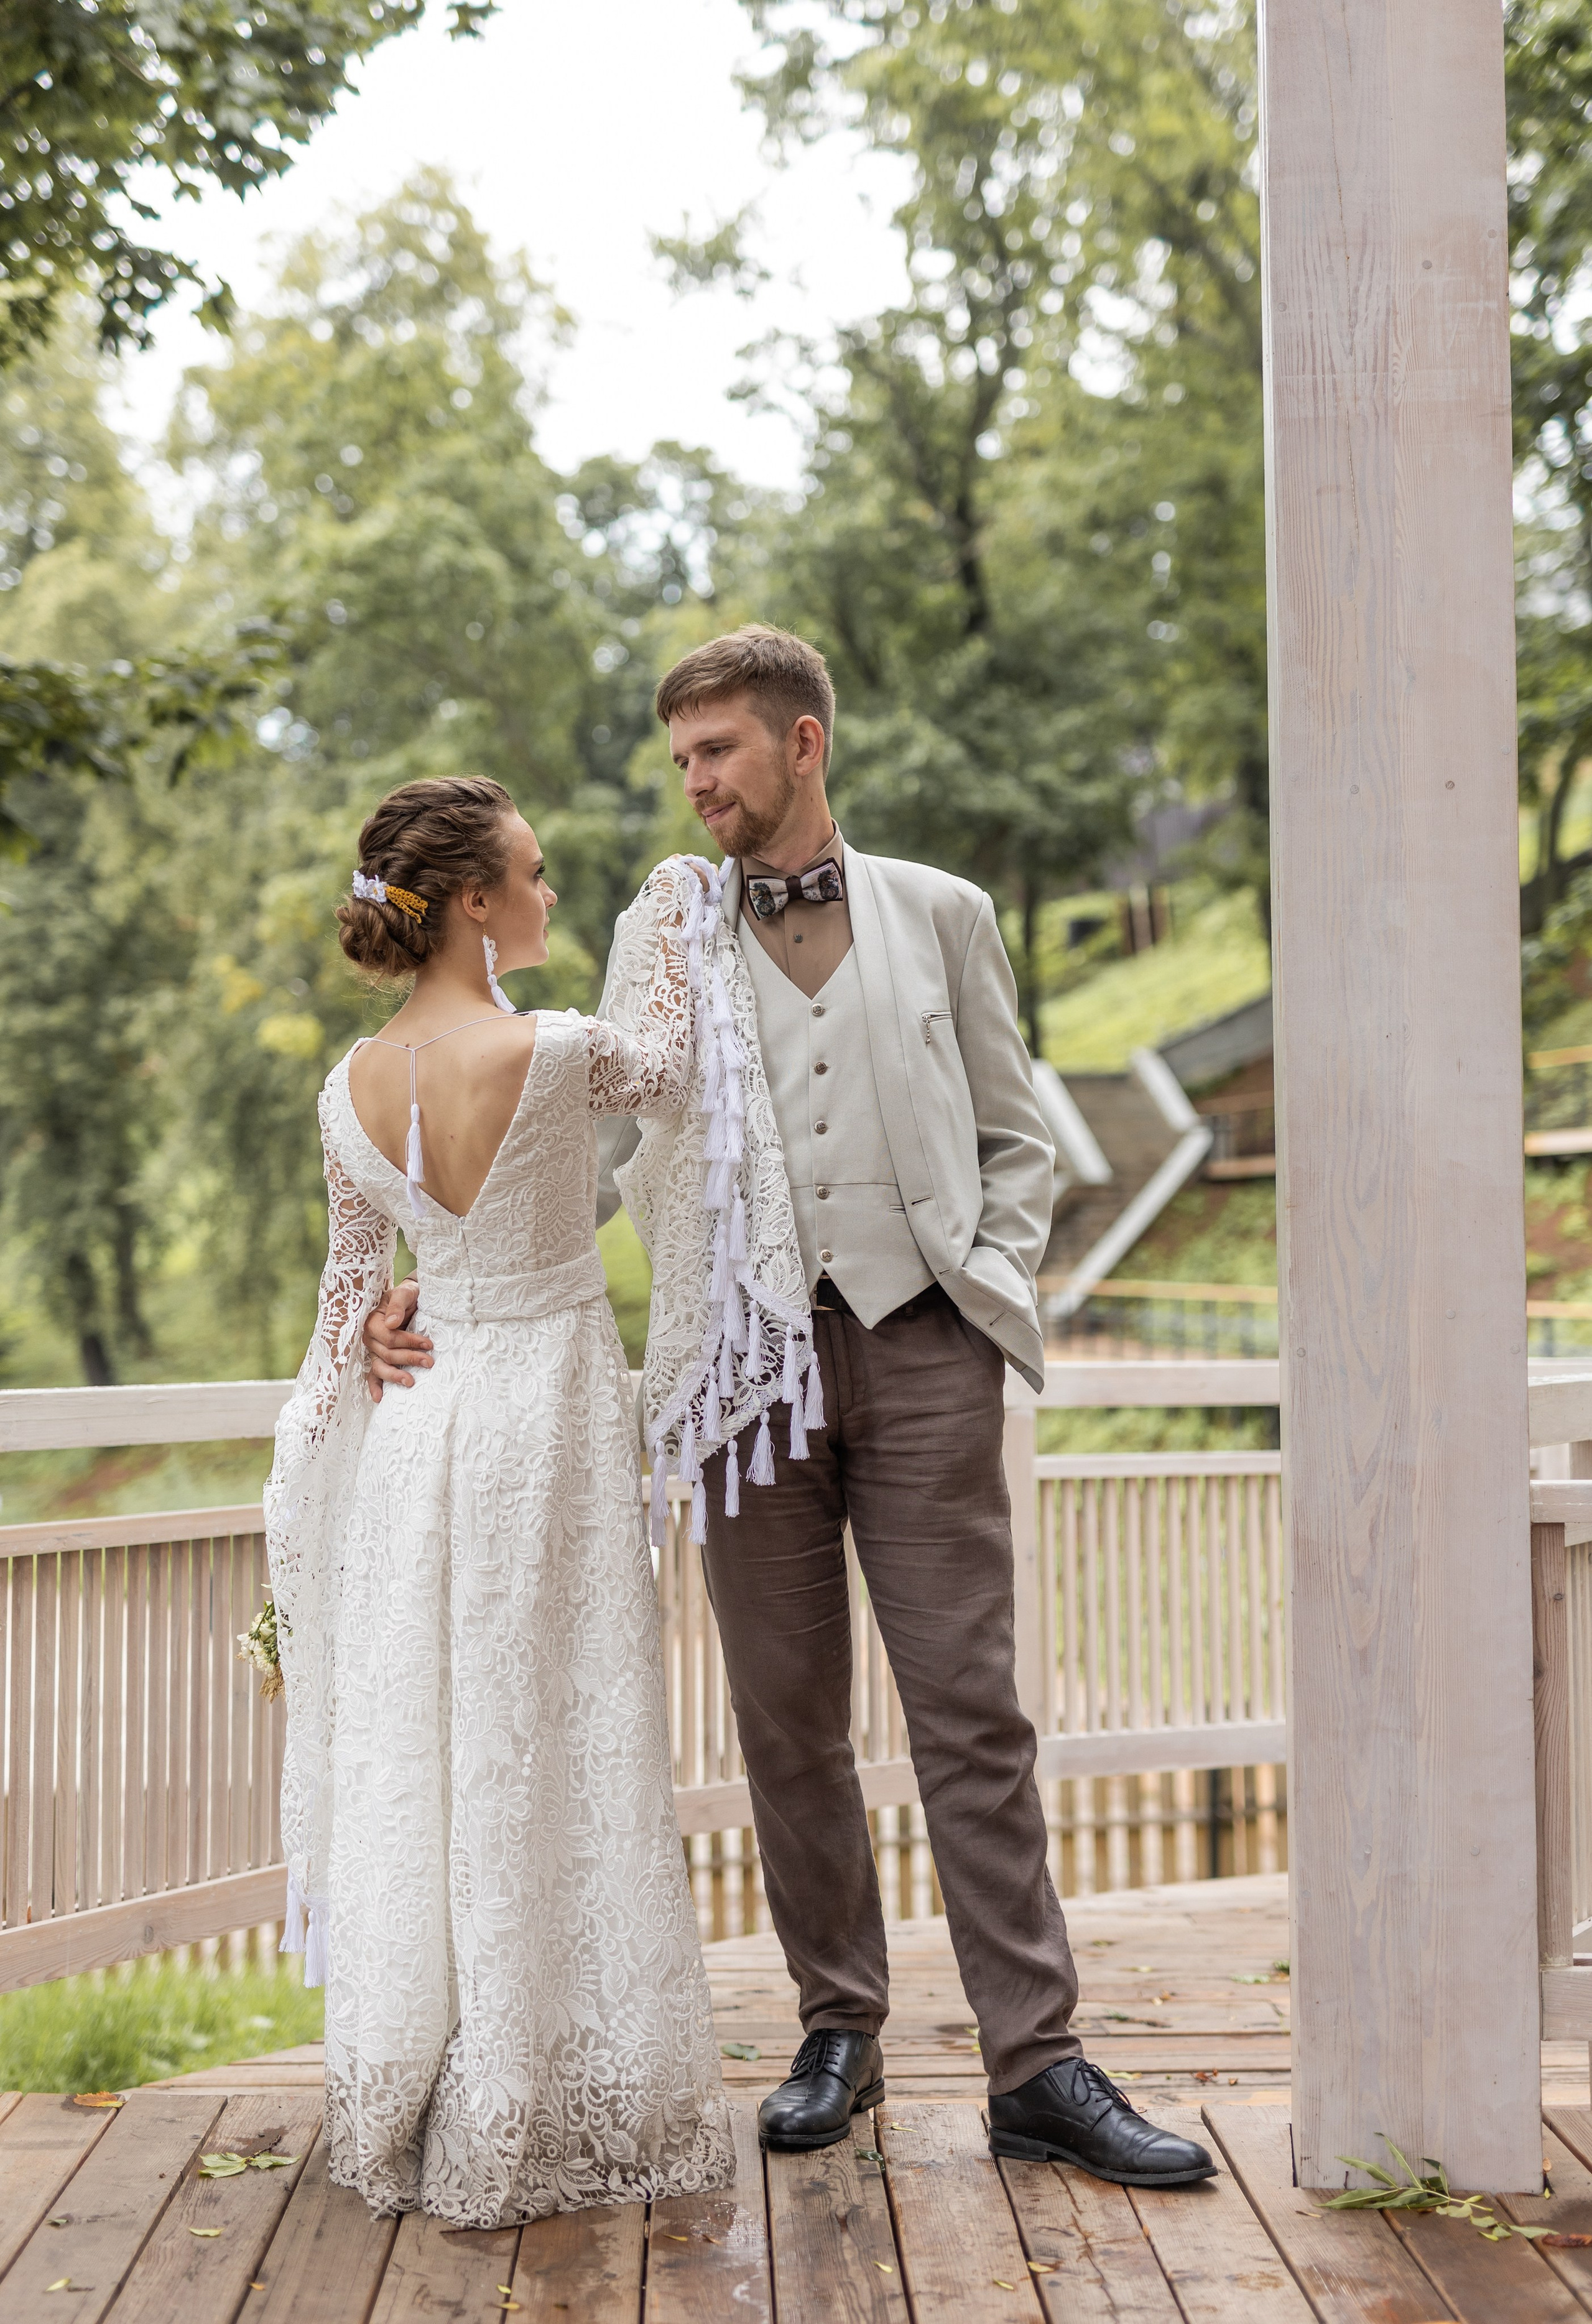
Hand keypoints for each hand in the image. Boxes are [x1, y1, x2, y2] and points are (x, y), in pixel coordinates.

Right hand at [363, 1278, 432, 1399]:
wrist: (410, 1298)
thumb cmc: (407, 1296)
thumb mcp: (404, 1293)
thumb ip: (398, 1304)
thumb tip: (392, 1322)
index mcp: (373, 1321)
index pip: (389, 1337)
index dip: (409, 1342)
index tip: (429, 1343)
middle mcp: (369, 1337)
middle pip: (387, 1354)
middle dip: (409, 1359)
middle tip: (429, 1362)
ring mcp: (373, 1350)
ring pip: (379, 1366)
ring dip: (395, 1376)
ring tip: (411, 1382)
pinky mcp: (378, 1358)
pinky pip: (372, 1374)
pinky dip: (374, 1386)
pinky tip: (379, 1398)